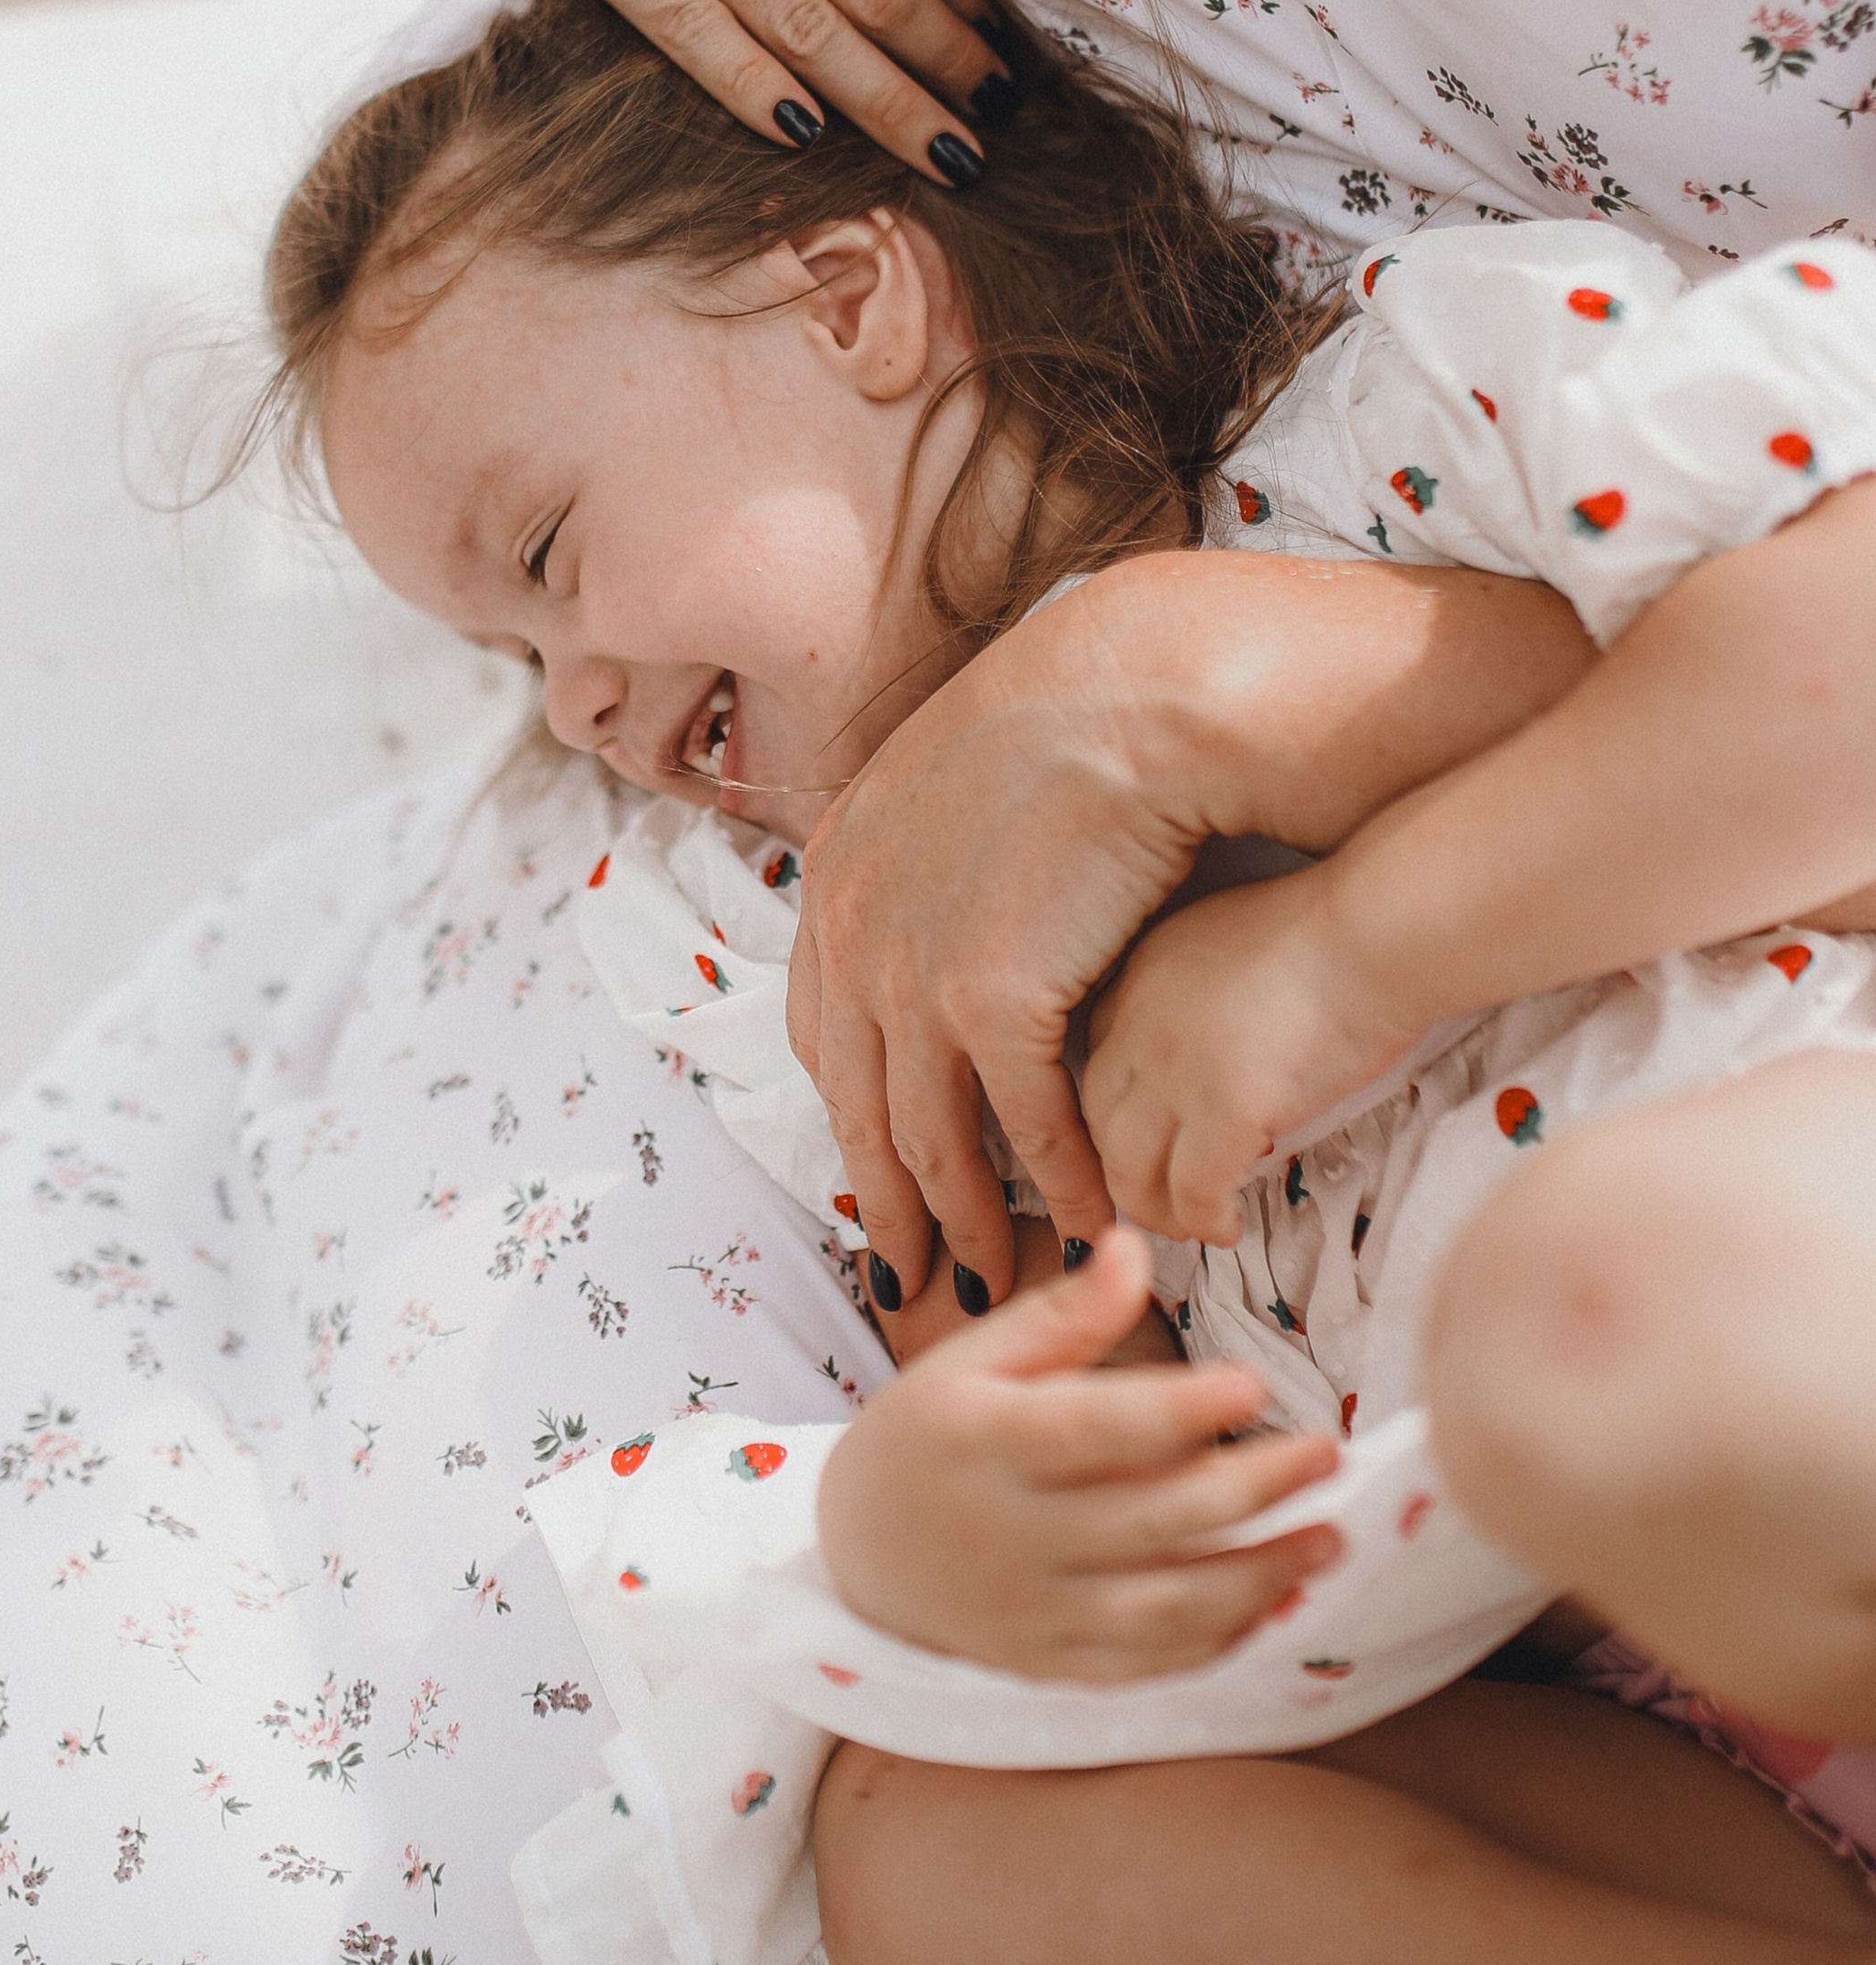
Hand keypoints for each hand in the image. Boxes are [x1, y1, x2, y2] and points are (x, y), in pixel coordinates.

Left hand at [791, 568, 1230, 1311]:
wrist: (1141, 687)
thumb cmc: (1080, 717)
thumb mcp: (958, 781)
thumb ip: (932, 859)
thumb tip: (951, 914)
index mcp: (837, 870)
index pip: (824, 1029)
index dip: (853, 1114)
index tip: (875, 1172)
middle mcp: (850, 925)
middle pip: (858, 1103)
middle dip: (886, 1202)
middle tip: (909, 1277)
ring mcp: (911, 967)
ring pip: (928, 1133)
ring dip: (967, 1218)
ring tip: (997, 1277)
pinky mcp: (992, 997)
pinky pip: (1022, 1124)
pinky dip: (1059, 1183)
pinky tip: (1089, 1222)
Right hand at [816, 1228, 1341, 1683]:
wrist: (853, 1556)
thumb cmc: (927, 1435)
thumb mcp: (970, 1359)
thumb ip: (1061, 1315)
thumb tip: (1135, 1246)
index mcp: (983, 1442)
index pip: (1095, 1428)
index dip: (1180, 1408)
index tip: (1255, 1381)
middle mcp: (1010, 1535)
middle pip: (1153, 1519)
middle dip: (1255, 1489)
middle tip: (1326, 1455)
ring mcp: (1033, 1612)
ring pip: (1164, 1608)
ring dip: (1260, 1578)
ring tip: (1329, 1540)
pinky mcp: (1052, 1665)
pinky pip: (1148, 1663)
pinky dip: (1218, 1639)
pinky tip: (1273, 1600)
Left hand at [1080, 867, 1421, 1246]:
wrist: (1376, 930)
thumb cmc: (1341, 927)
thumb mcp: (1244, 939)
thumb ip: (1218, 990)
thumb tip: (1237, 1043)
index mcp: (1144, 973)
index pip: (1103, 1058)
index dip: (1121, 1108)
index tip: (1151, 1134)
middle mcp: (1139, 1024)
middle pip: (1100, 1120)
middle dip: (1123, 1168)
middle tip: (1157, 1196)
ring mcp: (1173, 1072)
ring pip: (1130, 1170)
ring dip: (1157, 1208)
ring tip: (1190, 1224)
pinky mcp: (1220, 1114)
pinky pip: (1191, 1195)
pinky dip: (1204, 1221)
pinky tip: (1228, 1227)